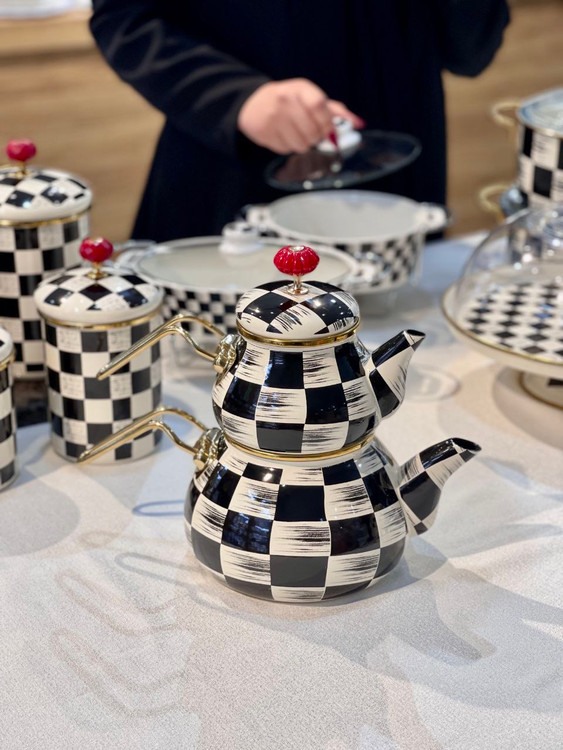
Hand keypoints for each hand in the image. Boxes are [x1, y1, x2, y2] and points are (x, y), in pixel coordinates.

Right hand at [238, 78, 363, 154]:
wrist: (255, 105)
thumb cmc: (290, 102)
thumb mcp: (311, 99)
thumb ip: (335, 111)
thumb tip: (359, 123)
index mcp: (300, 88)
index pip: (318, 105)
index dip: (326, 122)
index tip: (328, 129)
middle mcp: (284, 99)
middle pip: (311, 131)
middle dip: (316, 138)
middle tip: (311, 133)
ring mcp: (272, 116)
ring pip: (300, 144)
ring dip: (303, 145)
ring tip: (296, 134)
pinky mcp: (263, 132)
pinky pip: (285, 149)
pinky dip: (288, 147)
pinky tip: (283, 136)